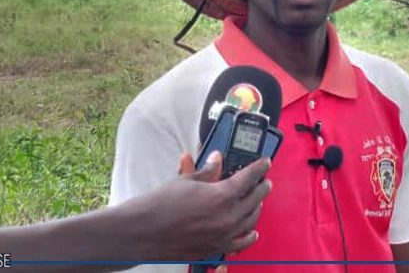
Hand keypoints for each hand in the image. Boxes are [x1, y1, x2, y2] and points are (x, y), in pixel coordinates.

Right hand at [137, 150, 271, 262]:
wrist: (144, 232)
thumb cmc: (161, 205)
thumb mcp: (186, 180)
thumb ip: (207, 171)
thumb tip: (217, 160)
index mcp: (223, 195)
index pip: (250, 177)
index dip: (260, 167)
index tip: (264, 162)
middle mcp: (228, 217)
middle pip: (256, 198)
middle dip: (261, 186)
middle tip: (262, 180)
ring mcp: (224, 235)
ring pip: (252, 219)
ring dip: (256, 207)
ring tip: (256, 200)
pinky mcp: (217, 248)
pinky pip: (241, 242)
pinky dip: (249, 234)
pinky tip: (252, 230)